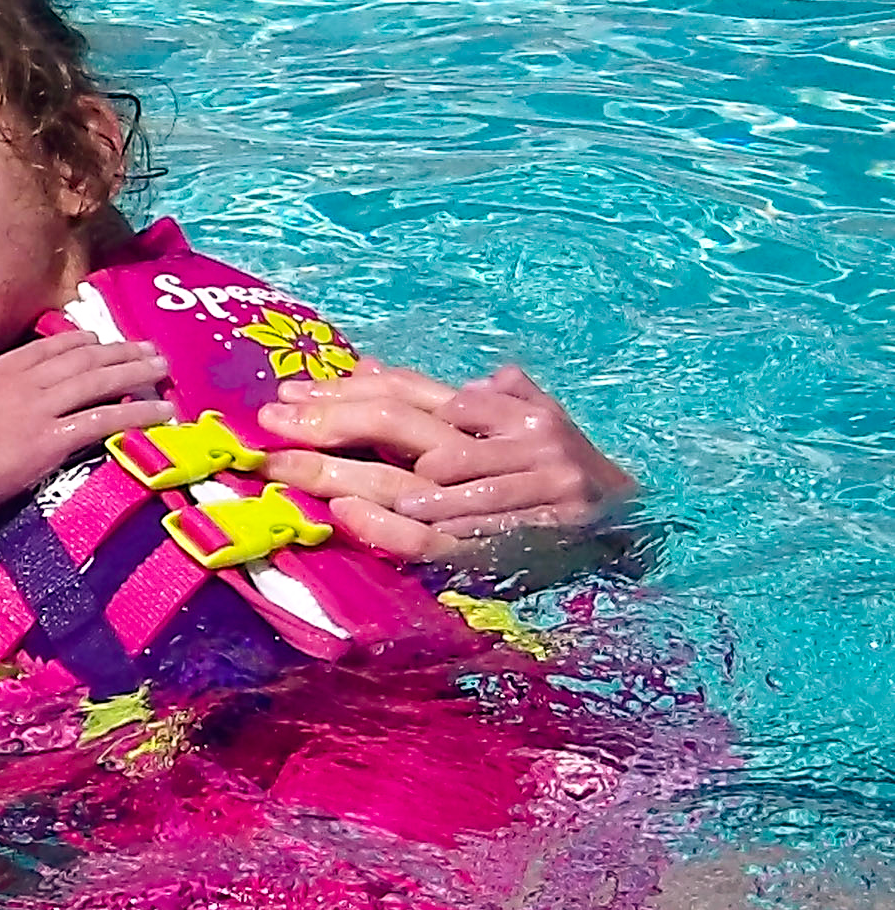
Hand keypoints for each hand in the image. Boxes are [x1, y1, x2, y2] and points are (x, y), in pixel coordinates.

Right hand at [0, 332, 176, 518]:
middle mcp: (23, 384)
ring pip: (99, 381)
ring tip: (163, 369)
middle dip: (118, 351)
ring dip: (135, 372)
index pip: (42, 349)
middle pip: (81, 359)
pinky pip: (104, 421)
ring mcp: (40, 409)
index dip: (76, 341)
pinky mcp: (54, 440)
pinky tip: (162, 412)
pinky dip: (136, 414)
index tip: (97, 337)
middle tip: (147, 348)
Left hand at [257, 360, 634, 560]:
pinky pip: (445, 536)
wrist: (642, 532)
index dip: (343, 391)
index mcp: (508, 409)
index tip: (284, 398)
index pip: (410, 391)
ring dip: (347, 473)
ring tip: (287, 467)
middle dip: (328, 424)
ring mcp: (522, 492)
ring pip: (417, 480)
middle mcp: (517, 441)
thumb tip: (372, 367)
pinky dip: (392, 525)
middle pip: (402, 424)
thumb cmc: (565, 475)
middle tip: (268, 429)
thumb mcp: (524, 423)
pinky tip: (348, 514)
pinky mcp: (523, 543)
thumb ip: (456, 399)